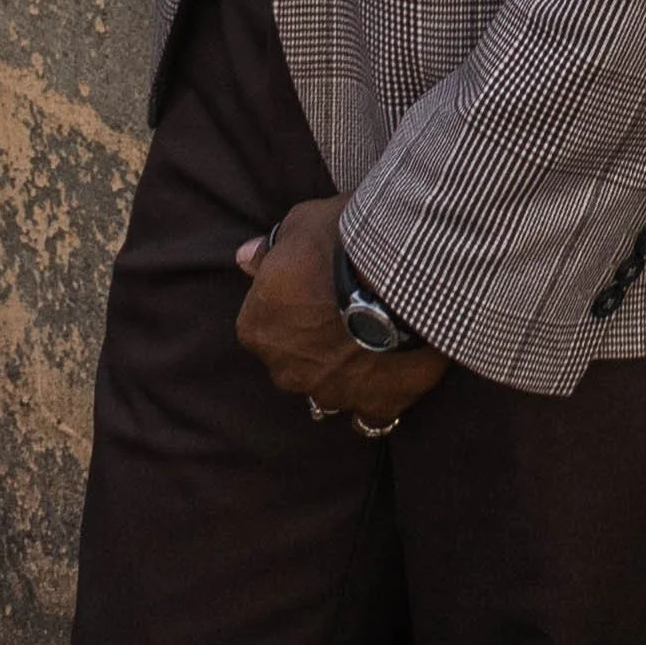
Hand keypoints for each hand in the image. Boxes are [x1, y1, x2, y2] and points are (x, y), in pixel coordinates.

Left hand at [235, 197, 448, 425]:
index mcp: (257, 328)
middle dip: (312, 341)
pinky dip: (373, 401)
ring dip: (338, 374)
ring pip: (326, 392)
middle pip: (292, 359)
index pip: (263, 319)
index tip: (315, 282)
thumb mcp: (300, 226)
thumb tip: (244, 259)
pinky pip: (369, 418)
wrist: (401, 272)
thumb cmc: (342, 242)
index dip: (290, 299)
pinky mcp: (376, 404)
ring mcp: (330, 393)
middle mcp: (285, 370)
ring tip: (367, 346)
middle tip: (344, 309)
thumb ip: (270, 250)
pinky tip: (386, 383)